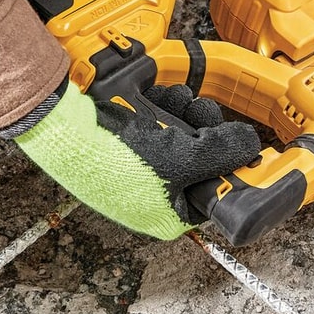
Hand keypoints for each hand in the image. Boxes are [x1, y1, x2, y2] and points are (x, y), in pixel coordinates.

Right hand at [8, 82, 260, 239]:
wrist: (64, 128)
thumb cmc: (115, 158)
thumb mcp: (183, 158)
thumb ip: (222, 152)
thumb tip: (249, 144)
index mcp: (167, 214)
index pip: (214, 195)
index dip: (229, 168)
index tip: (241, 145)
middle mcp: (155, 193)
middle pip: (200, 159)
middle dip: (204, 130)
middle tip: (203, 114)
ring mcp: (141, 165)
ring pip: (182, 134)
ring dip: (184, 112)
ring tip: (177, 102)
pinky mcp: (128, 138)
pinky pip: (158, 120)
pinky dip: (162, 106)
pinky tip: (158, 98)